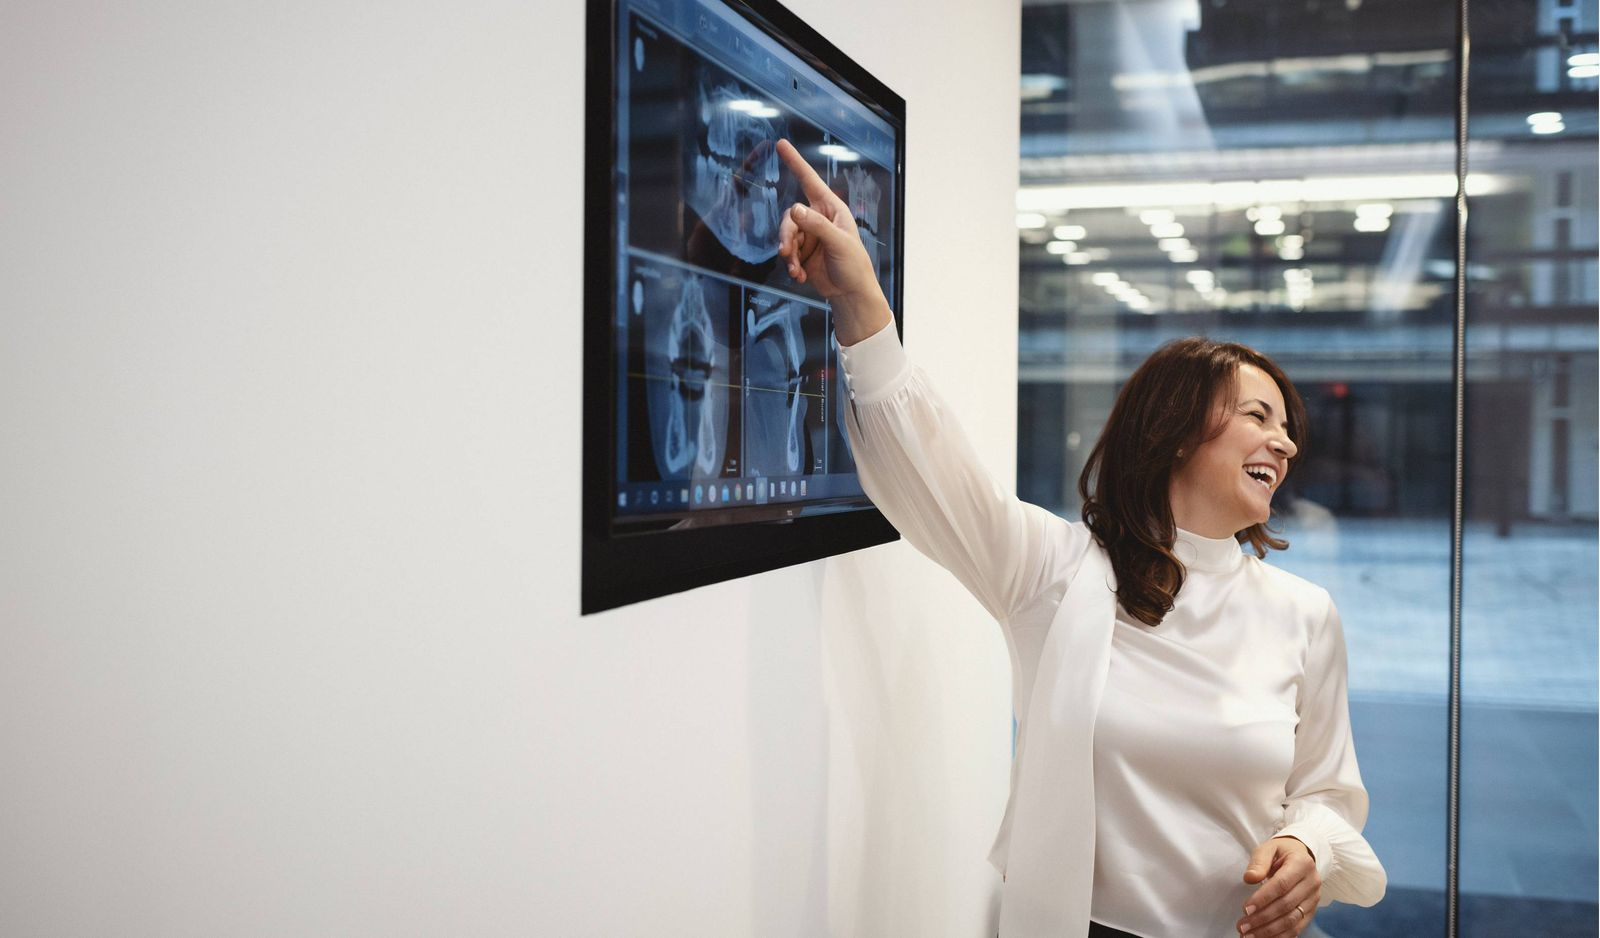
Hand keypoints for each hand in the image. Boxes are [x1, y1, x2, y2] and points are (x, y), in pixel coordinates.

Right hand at [773, 139, 889, 343]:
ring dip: (789, 255)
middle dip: (787, 235)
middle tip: (786, 252)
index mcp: (831, 209)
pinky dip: (791, 266)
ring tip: (796, 270)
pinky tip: (800, 277)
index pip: (810, 180)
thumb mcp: (838, 243)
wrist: (850, 293)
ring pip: (787, 236)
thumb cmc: (854, 265)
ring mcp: (809, 237)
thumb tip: (794, 210)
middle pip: (791, 217)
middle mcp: (818, 219)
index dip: (795, 162)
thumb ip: (816, 225)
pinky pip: (788, 254)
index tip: (781, 144)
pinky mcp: (803, 254)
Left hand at [1237, 836, 1320, 935]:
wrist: (1301, 855)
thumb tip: (1249, 878)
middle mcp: (1311, 883)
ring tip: (1248, 936)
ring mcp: (1313, 899)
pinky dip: (1280, 936)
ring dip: (1269, 931)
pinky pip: (1297, 928)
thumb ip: (1259, 861)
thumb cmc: (1281, 852)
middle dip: (1262, 918)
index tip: (1245, 909)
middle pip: (1286, 905)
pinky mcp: (1311, 911)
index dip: (1263, 898)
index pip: (1281, 884)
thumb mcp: (1268, 848)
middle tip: (1242, 926)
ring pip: (1292, 920)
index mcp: (1301, 864)